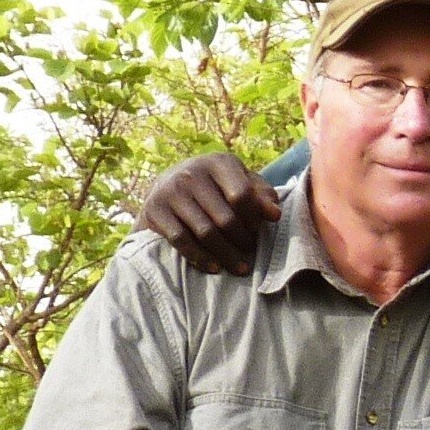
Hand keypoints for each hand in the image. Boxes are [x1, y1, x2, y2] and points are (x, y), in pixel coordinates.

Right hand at [142, 153, 280, 274]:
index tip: (258, 232)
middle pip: (225, 218)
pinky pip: (181, 240)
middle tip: (251, 252)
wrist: (167, 185)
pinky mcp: (154, 209)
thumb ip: (261, 196)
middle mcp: (191, 173)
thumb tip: (274, 215)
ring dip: (227, 254)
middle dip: (243, 240)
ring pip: (205, 232)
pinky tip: (215, 267)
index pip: (242, 196)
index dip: (253, 219)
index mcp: (218, 163)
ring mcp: (170, 191)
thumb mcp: (241, 183)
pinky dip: (200, 257)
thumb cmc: (216, 187)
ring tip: (241, 267)